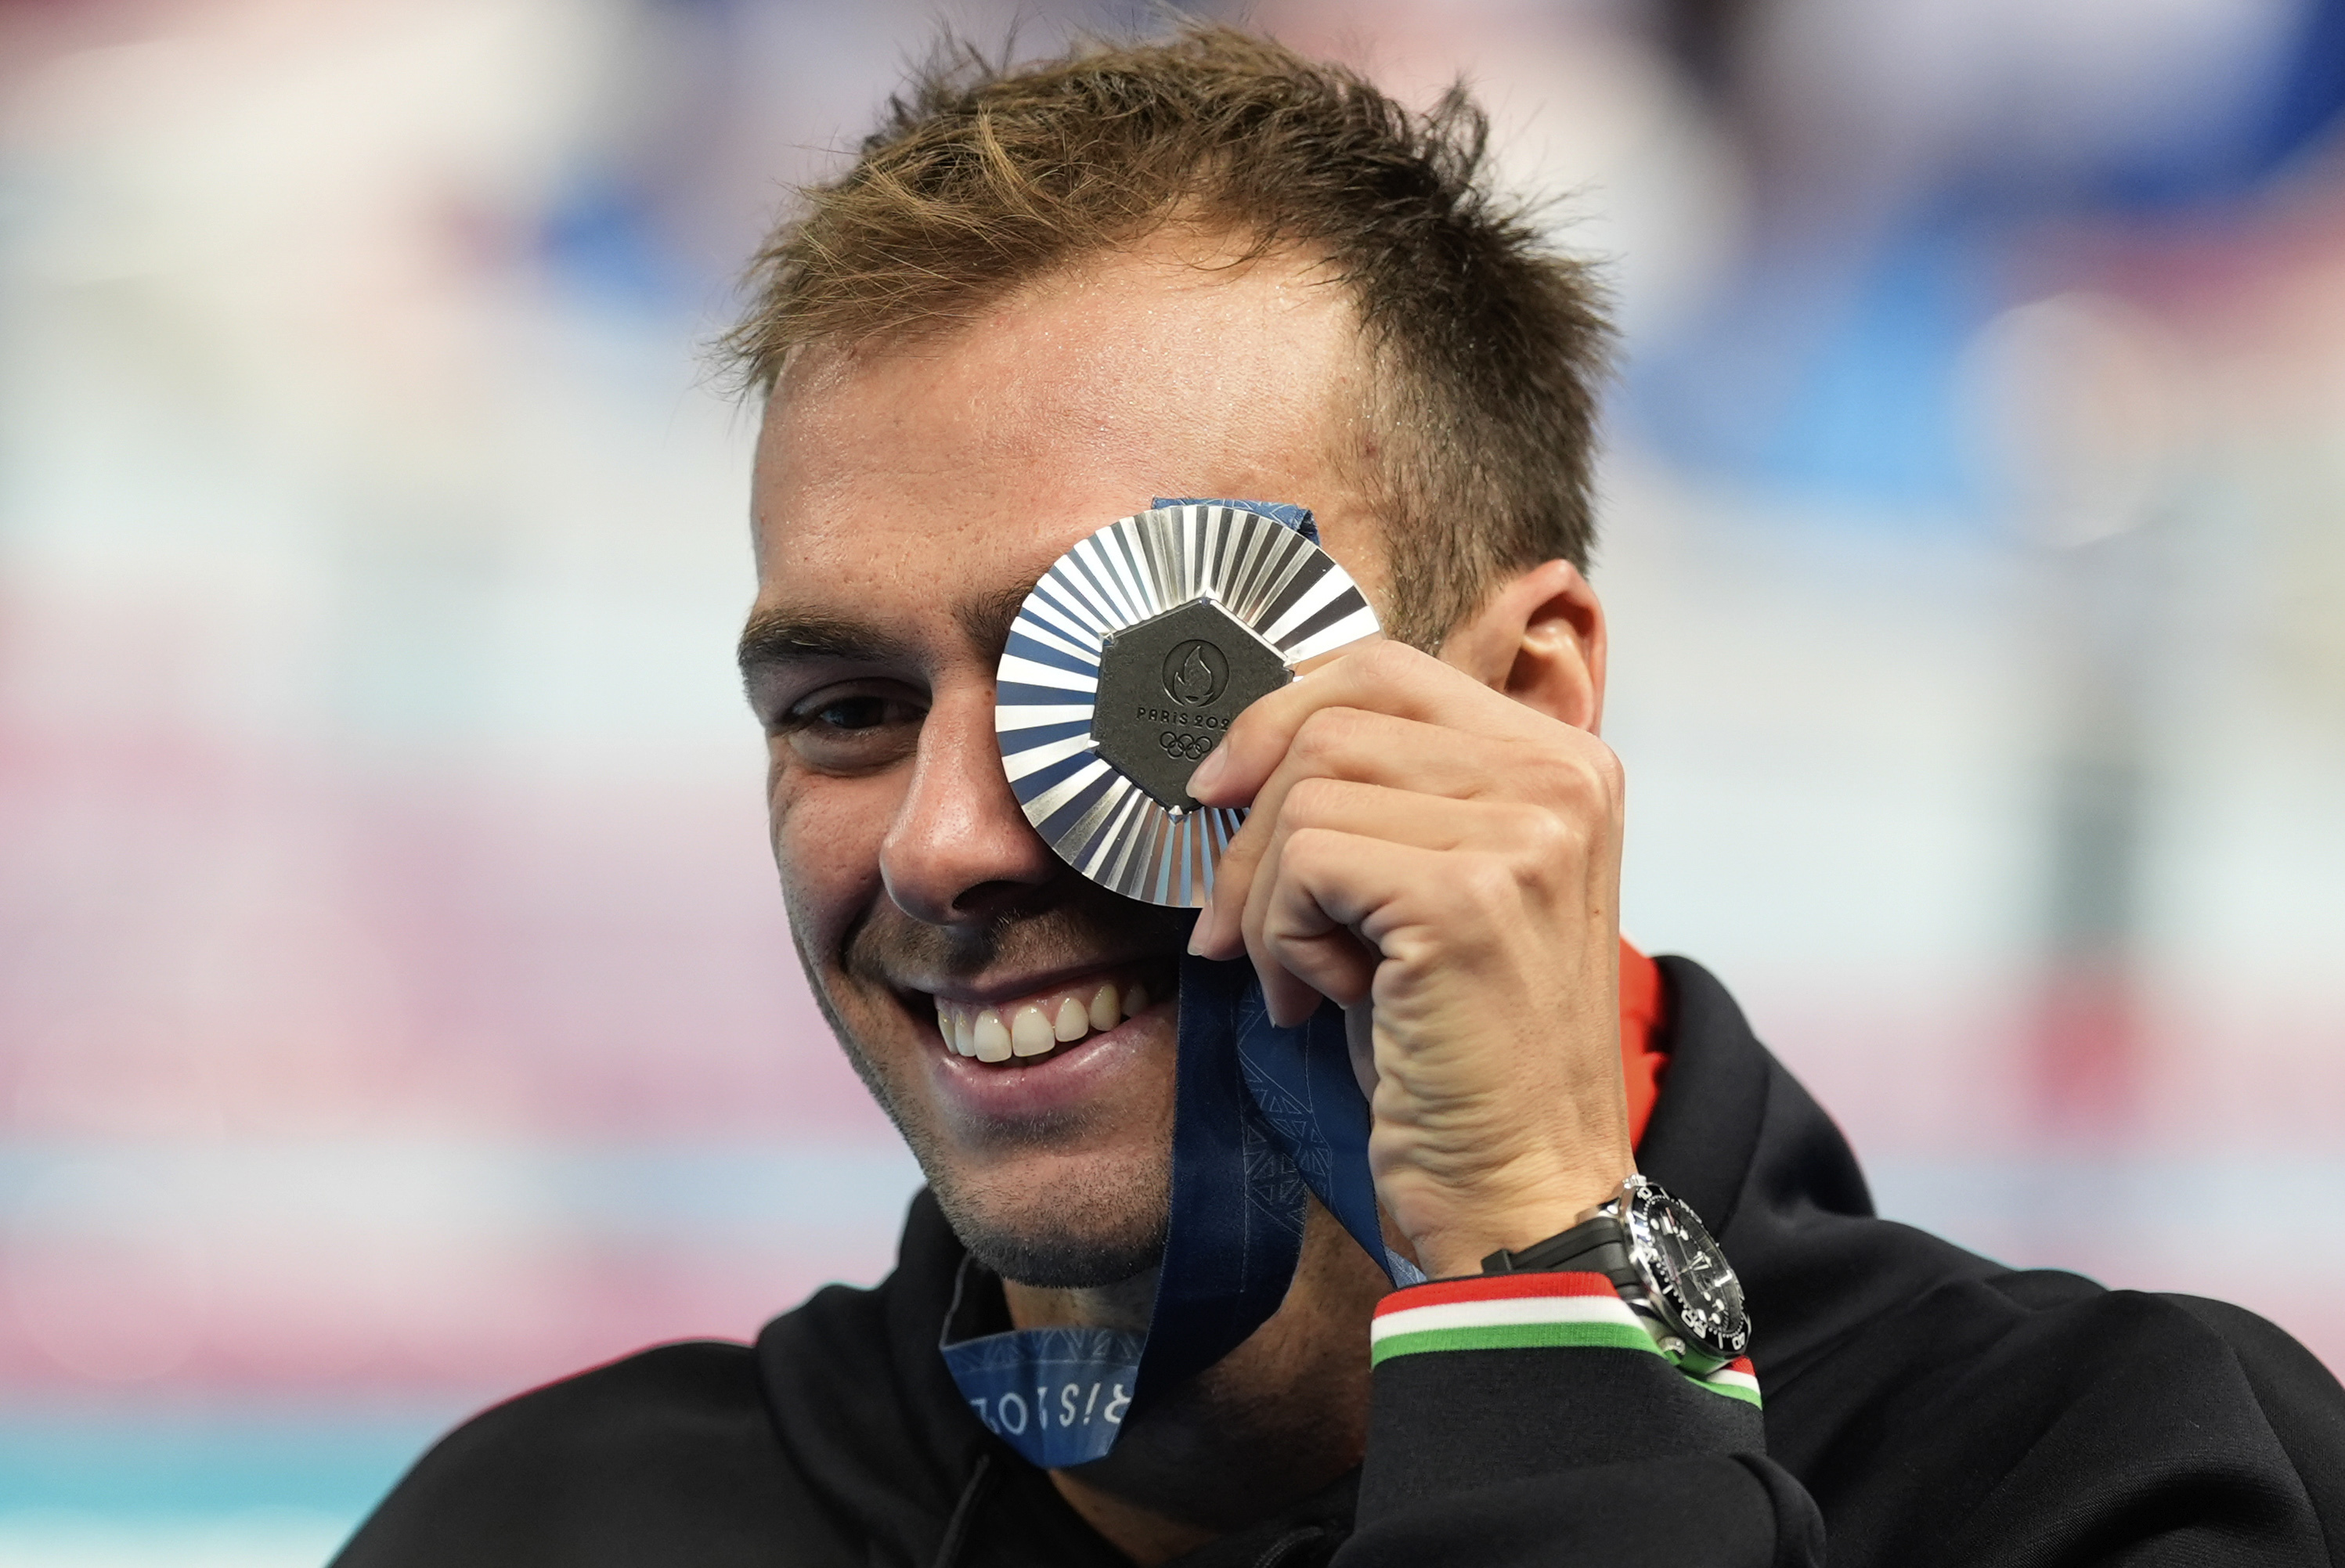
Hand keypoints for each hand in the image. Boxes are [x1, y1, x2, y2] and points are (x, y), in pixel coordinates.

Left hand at [1185, 638, 1633, 1278]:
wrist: (1522, 1191)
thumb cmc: (1461, 1051)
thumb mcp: (1436, 888)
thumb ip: (1387, 793)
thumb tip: (1240, 744)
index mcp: (1564, 762)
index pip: (1385, 667)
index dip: (1279, 717)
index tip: (1220, 789)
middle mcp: (1562, 779)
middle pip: (1331, 721)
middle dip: (1252, 827)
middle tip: (1237, 928)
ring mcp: (1525, 833)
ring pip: (1305, 792)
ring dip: (1266, 900)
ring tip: (1304, 980)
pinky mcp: (1467, 897)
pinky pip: (1303, 864)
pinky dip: (1280, 942)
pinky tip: (1323, 1002)